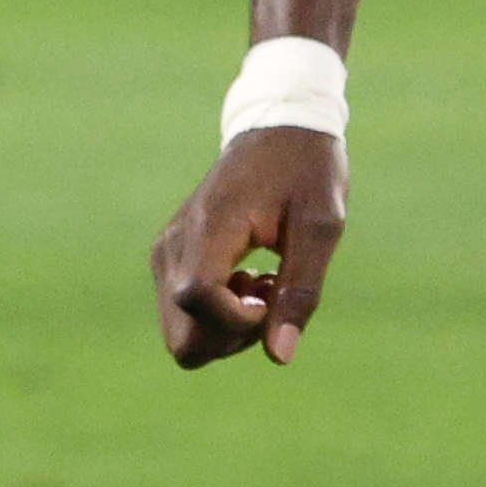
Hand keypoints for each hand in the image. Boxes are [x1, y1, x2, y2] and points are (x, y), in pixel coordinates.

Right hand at [153, 126, 346, 365]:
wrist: (277, 129)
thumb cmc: (306, 172)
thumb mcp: (321, 227)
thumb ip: (300, 291)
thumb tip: (281, 357)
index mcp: (209, 227)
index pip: (196, 300)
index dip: (239, 319)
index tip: (273, 291)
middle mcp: (173, 245)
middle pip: (181, 337)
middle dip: (232, 338)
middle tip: (270, 298)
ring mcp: (165, 253)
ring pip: (180, 334)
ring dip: (228, 327)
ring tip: (262, 283)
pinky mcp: (169, 259)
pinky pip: (183, 315)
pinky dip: (219, 315)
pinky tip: (248, 279)